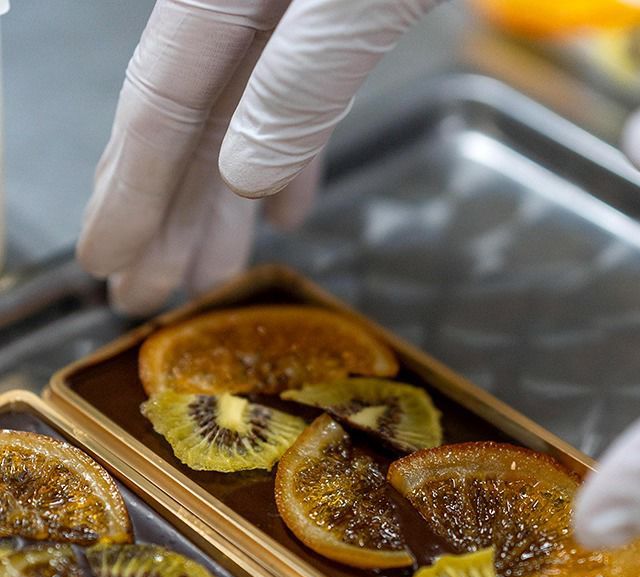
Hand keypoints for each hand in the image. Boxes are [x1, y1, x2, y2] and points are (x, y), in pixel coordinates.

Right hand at [77, 0, 438, 313]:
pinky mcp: (339, 9)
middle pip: (188, 117)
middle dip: (166, 215)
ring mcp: (290, 4)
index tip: (112, 263)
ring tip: (207, 274)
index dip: (131, 192)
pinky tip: (281, 207)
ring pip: (239, 115)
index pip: (162, 104)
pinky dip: (290, 154)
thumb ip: (304, 76)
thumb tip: (244, 172)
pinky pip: (297, 95)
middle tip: (146, 295)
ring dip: (221, 202)